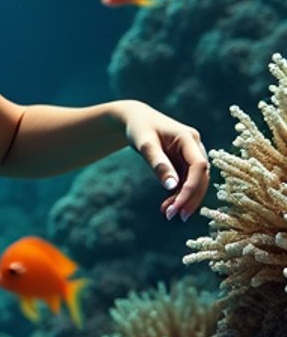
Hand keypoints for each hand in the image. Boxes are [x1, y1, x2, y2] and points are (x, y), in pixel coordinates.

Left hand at [120, 103, 208, 220]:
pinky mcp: (185, 162)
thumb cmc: (139, 128)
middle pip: (200, 177)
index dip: (191, 187)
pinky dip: (178, 195)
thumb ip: (158, 163)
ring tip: (167, 214)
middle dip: (189, 198)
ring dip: (183, 199)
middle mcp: (195, 147)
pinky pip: (186, 182)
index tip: (178, 205)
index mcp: (189, 138)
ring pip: (195, 182)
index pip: (199, 166)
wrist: (135, 120)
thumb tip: (172, 187)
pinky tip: (167, 207)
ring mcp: (192, 155)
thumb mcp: (145, 144)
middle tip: (174, 217)